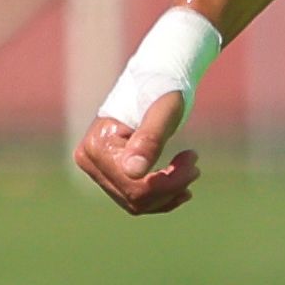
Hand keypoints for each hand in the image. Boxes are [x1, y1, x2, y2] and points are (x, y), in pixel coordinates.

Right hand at [73, 90, 198, 216]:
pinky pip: (136, 200)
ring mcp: (97, 169)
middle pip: (134, 197)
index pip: (134, 185)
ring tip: (191, 168)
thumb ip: (149, 140)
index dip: (168, 181)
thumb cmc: (162, 91)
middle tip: (195, 165)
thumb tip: (133, 172)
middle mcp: (89, 161)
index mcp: (96, 146)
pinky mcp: (110, 174)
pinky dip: (162, 197)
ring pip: (136, 203)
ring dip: (168, 192)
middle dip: (170, 186)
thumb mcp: (162, 113)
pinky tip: (182, 186)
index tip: (193, 157)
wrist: (157, 81)